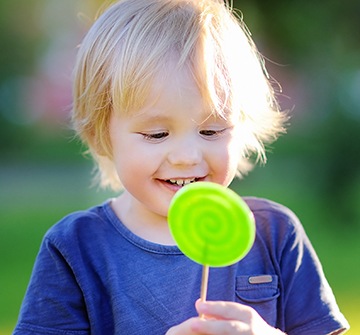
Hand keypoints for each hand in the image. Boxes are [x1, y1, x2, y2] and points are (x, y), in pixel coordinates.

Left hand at [166, 300, 284, 334]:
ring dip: (214, 334)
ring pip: (230, 334)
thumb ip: (224, 314)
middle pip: (229, 327)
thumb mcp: (241, 317)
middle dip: (210, 325)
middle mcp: (250, 328)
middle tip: (192, 323)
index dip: (213, 307)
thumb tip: (200, 307)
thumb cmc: (251, 328)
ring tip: (197, 331)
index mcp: (247, 315)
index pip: (229, 309)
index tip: (198, 305)